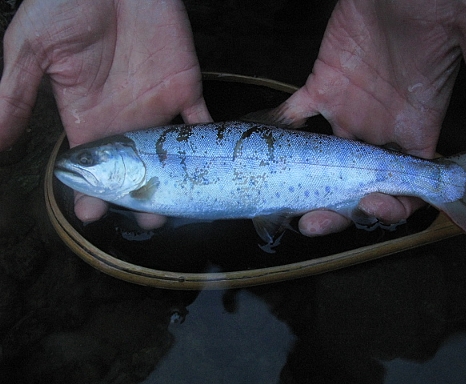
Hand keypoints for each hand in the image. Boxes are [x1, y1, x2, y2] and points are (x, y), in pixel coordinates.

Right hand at [0, 0, 210, 228]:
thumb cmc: (66, 4)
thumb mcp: (32, 48)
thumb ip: (17, 94)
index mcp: (88, 116)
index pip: (92, 166)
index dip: (92, 191)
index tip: (92, 215)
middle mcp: (125, 120)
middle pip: (136, 171)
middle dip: (140, 197)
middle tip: (146, 220)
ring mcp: (157, 107)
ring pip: (170, 157)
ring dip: (176, 183)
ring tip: (176, 209)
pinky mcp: (185, 89)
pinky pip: (202, 123)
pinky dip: (211, 145)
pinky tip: (211, 170)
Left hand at [275, 0, 465, 235]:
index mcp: (419, 123)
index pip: (411, 184)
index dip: (396, 206)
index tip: (374, 207)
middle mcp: (381, 127)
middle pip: (360, 185)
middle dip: (338, 209)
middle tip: (313, 221)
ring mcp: (349, 110)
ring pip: (324, 163)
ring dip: (303, 185)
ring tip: (282, 200)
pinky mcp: (322, 86)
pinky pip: (296, 117)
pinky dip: (280, 133)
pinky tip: (265, 147)